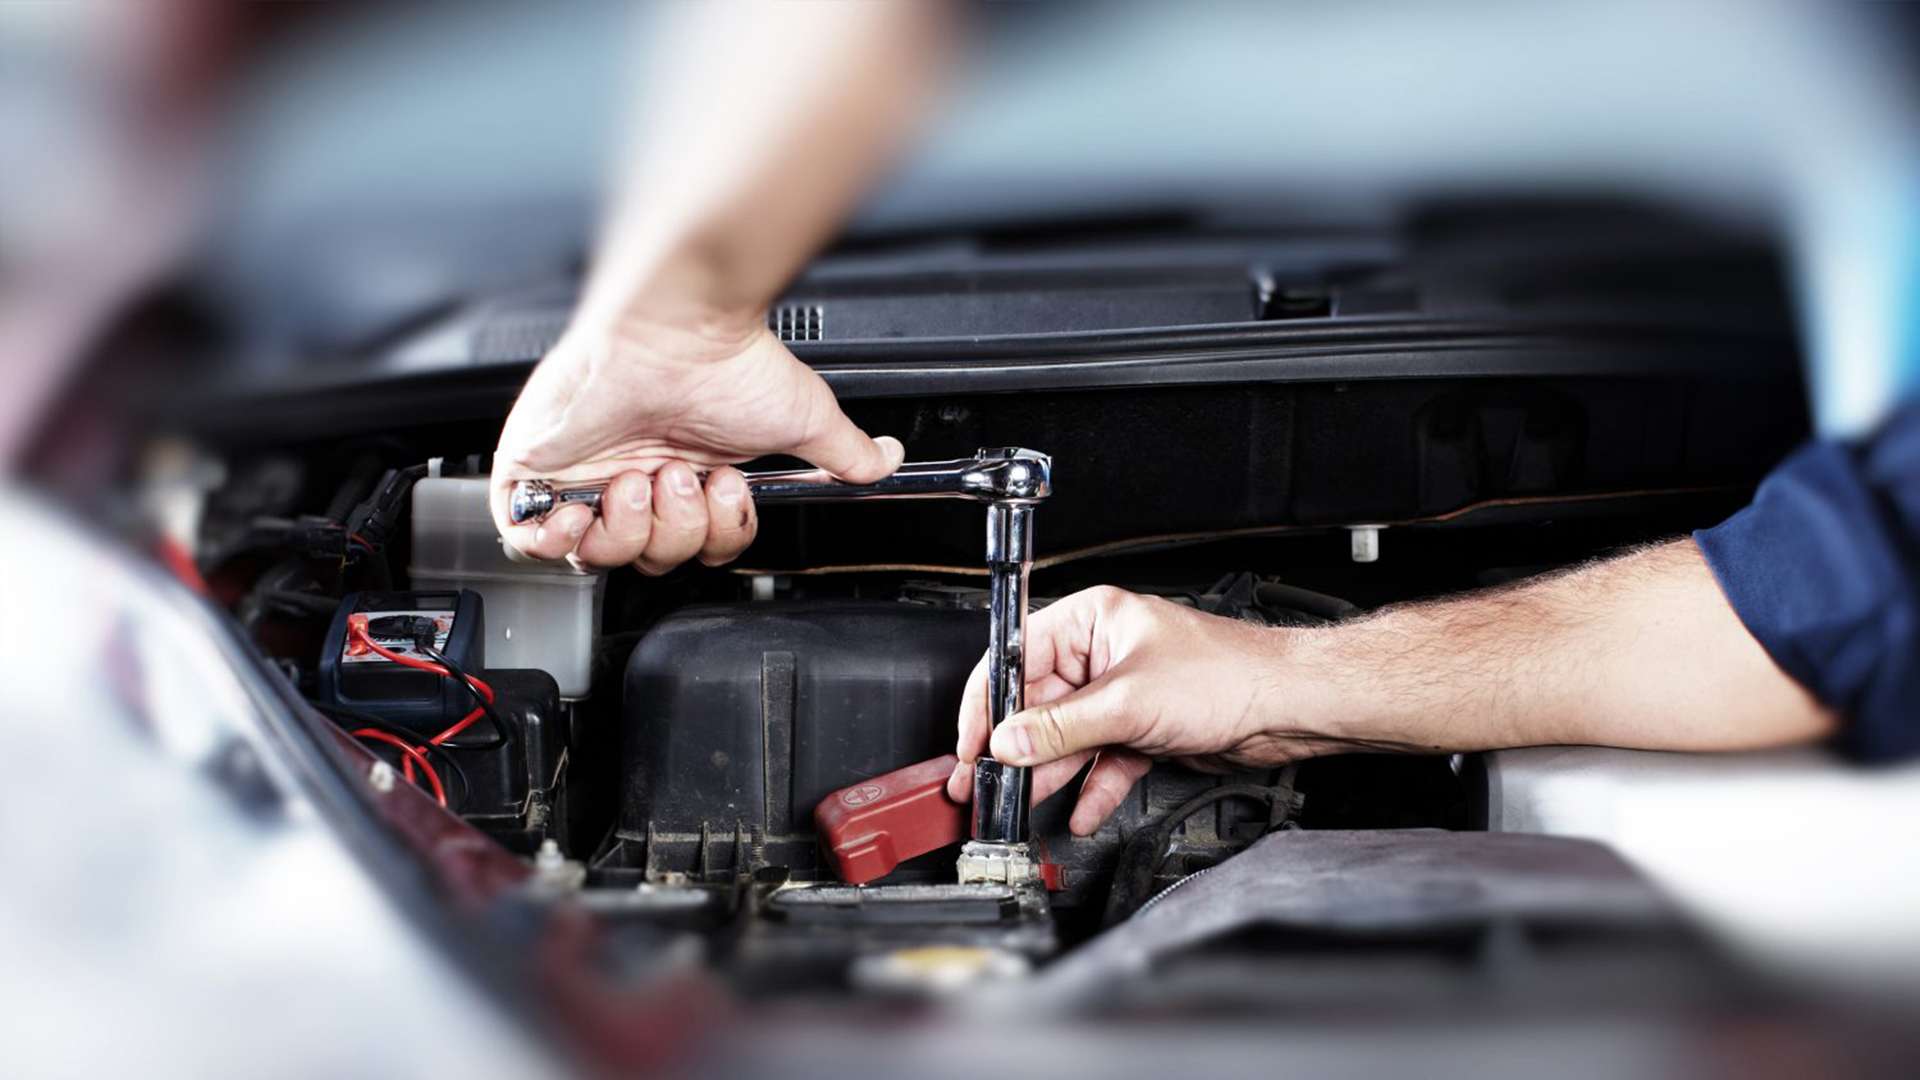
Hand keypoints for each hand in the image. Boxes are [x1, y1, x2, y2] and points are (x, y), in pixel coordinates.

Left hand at [490, 315, 901, 571]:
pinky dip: (556, 540)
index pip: (696, 548)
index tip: (725, 490)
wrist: (674, 328)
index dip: (713, 538)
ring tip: (638, 476)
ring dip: (627, 528)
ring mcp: (583, 475)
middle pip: (649, 560)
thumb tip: (886, 462)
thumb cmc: (729, 361)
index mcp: (689, 472)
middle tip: (683, 477)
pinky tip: (585, 510)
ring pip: (596, 556)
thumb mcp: (804, 418)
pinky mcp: (534, 468)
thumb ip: (845, 452)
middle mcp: (637, 476)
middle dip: (674, 531)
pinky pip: (529, 539)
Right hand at [947, 586, 1359, 835]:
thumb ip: (1062, 727)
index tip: (970, 741)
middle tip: (985, 784)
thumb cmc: (1229, 674)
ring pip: (1068, 738)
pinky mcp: (1141, 728)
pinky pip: (1101, 760)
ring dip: (1048, 774)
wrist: (1287, 707)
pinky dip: (1091, 788)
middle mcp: (1101, 654)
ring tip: (1020, 805)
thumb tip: (1010, 741)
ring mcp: (1121, 693)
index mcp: (1091, 621)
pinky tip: (1079, 813)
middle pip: (1038, 705)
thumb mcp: (1129, 701)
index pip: (1016, 657)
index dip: (987, 702)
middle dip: (1016, 749)